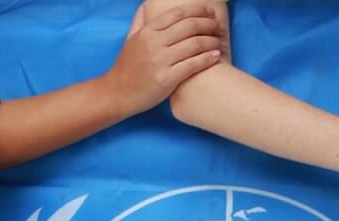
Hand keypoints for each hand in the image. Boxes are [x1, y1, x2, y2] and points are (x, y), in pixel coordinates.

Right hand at [108, 4, 224, 115]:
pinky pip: (192, 65)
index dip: (198, 10)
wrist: (118, 93)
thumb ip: (141, 20)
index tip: (210, 12)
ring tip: (221, 42)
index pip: (178, 14)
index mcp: (148, 31)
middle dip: (209, 25)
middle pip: (190, 27)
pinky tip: (216, 56)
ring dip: (212, 41)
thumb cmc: (127, 67)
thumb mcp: (131, 38)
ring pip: (193, 45)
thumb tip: (148, 5)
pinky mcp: (166, 79)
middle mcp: (154, 43)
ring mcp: (160, 61)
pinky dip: (207, 59)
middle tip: (220, 28)